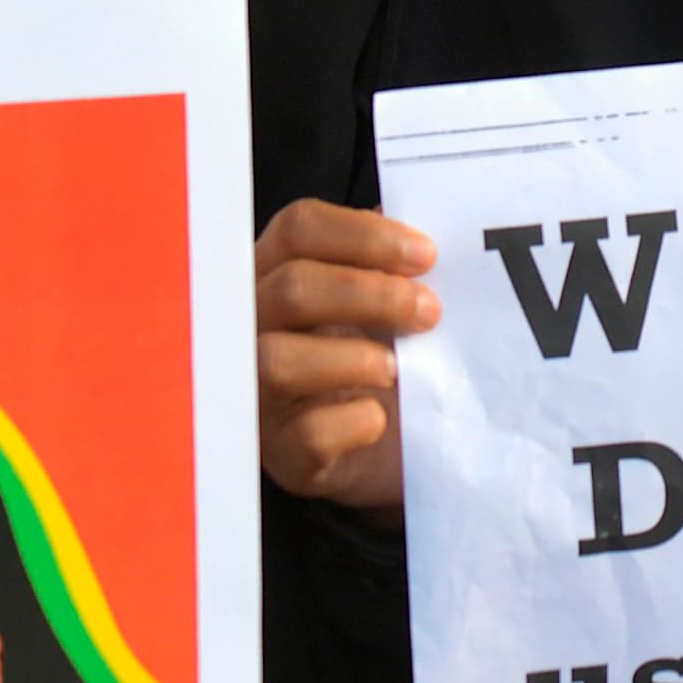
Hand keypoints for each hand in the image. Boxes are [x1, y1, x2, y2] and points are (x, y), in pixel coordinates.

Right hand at [255, 201, 436, 515]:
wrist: (404, 444)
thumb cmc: (387, 355)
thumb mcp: (388, 300)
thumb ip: (395, 263)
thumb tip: (422, 232)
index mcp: (276, 272)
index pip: (298, 229)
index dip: (364, 236)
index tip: (426, 255)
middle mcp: (252, 327)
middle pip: (291, 289)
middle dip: (371, 294)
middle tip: (430, 311)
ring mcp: (258, 393)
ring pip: (277, 360)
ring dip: (354, 358)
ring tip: (398, 367)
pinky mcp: (282, 454)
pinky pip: (307, 434)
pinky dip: (356, 421)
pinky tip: (381, 418)